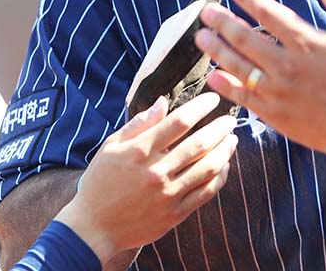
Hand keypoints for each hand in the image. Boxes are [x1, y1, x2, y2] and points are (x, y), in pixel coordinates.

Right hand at [54, 92, 237, 264]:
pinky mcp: (175, 214)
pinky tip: (223, 166)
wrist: (94, 227)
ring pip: (208, 167)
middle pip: (200, 143)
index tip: (213, 99)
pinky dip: (219, 177)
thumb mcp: (111, 147)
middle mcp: (156, 171)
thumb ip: (139, 124)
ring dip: (225, 150)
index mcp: (140, 151)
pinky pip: (206, 192)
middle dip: (220, 128)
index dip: (201, 107)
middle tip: (229, 120)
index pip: (179, 122)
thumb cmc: (100, 182)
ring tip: (232, 140)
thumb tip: (163, 102)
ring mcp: (167, 194)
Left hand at [195, 0, 325, 157]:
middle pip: (244, 38)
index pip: (268, 12)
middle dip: (222, 22)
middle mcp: (286, 65)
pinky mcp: (277, 117)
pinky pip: (243, 98)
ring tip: (201, 38)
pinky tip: (212, 76)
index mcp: (306, 42)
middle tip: (205, 11)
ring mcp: (278, 92)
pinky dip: (226, 86)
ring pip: (238, 67)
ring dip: (217, 50)